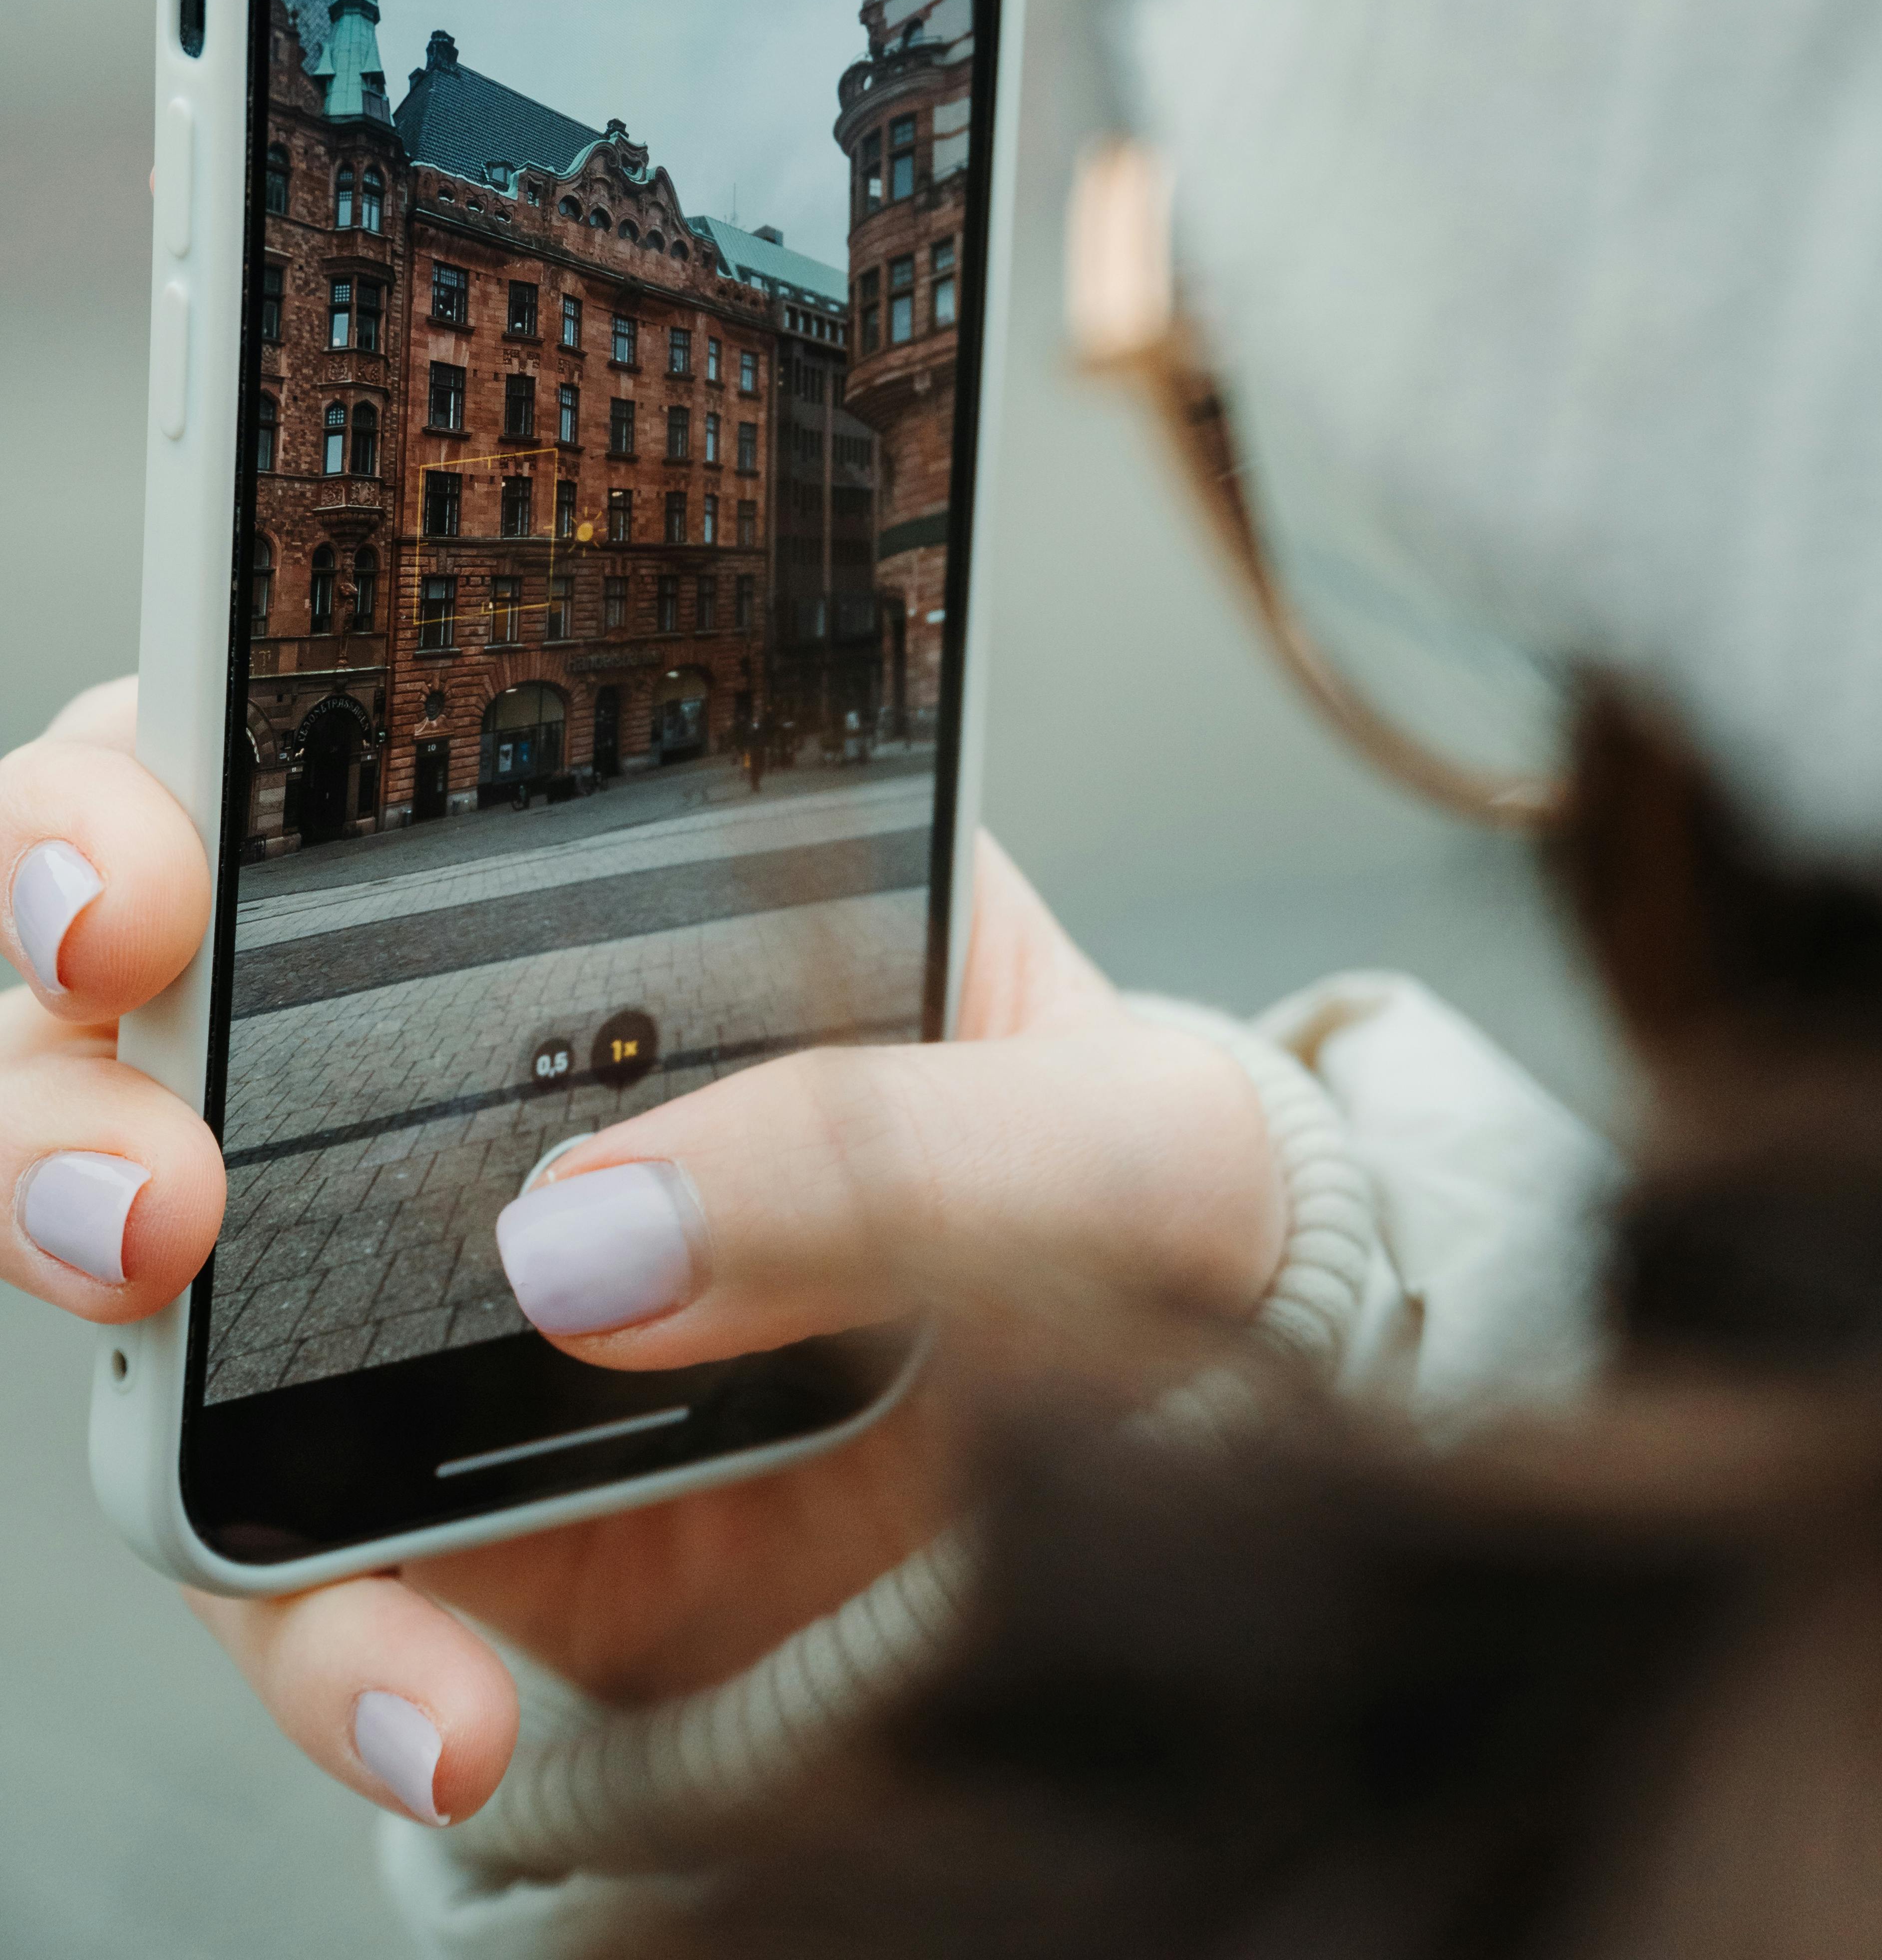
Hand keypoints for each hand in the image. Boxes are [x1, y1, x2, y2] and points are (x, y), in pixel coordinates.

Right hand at [0, 680, 1283, 1828]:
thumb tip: (597, 1240)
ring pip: (125, 1276)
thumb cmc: (1136, 1224)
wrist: (1171, 1477)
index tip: (143, 876)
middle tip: (139, 1172)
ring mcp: (400, 1285)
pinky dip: (332, 1648)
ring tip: (171, 1328)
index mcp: (597, 885)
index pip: (300, 772)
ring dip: (81, 1295)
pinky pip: (286, 1575)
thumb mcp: (1115, 1143)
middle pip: (124, 1005)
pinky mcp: (423, 1507)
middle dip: (58, 1063)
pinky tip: (443, 1709)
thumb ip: (905, 1145)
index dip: (149, 795)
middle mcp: (443, 1060)